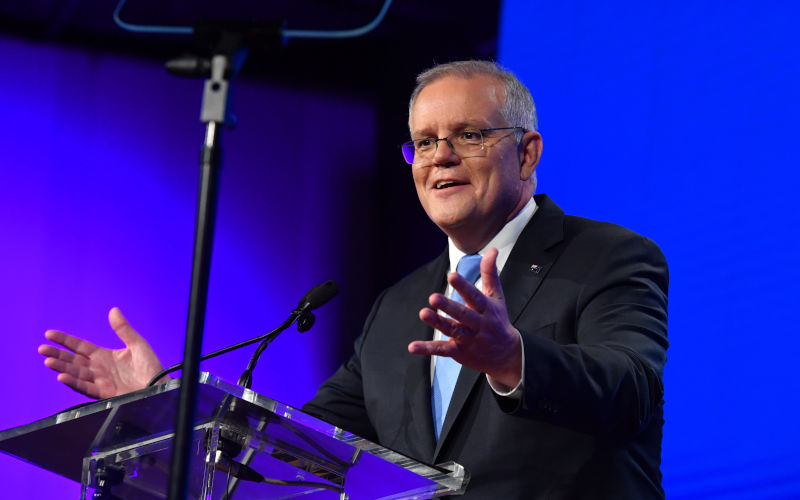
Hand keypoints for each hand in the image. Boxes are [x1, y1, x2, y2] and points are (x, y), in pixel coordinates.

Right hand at [38, 307, 164, 398]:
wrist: (160, 386)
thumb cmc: (151, 367)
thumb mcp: (138, 344)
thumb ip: (123, 329)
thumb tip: (113, 310)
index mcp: (105, 356)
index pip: (80, 347)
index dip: (65, 340)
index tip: (49, 334)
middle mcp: (99, 369)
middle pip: (73, 360)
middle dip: (57, 354)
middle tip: (41, 348)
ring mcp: (100, 381)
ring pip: (76, 374)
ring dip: (62, 368)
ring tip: (48, 361)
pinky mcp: (104, 393)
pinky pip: (86, 388)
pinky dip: (73, 382)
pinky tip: (62, 376)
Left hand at [408, 248, 522, 388]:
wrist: (506, 355)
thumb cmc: (498, 320)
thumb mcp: (497, 297)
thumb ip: (490, 273)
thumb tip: (491, 250)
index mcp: (486, 309)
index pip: (474, 296)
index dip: (463, 286)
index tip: (451, 276)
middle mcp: (477, 324)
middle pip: (462, 315)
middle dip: (449, 306)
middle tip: (434, 297)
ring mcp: (468, 339)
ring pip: (451, 330)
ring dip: (437, 322)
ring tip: (423, 313)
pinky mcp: (458, 352)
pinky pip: (442, 349)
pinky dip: (427, 348)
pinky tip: (412, 346)